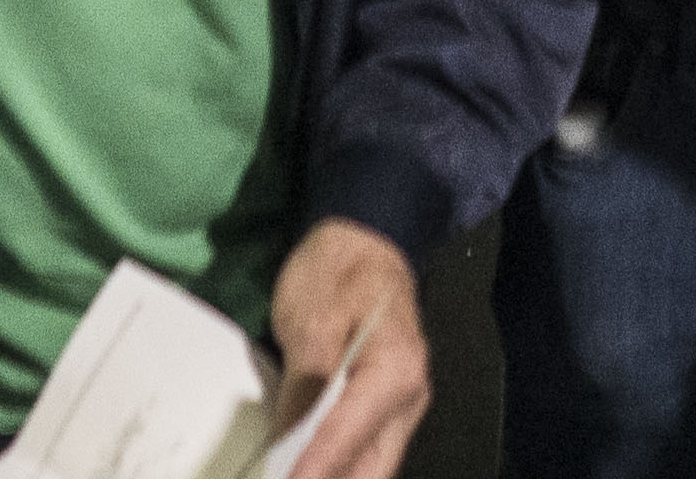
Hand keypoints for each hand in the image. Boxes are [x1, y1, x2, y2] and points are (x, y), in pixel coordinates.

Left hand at [264, 222, 432, 477]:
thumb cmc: (337, 270)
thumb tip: (286, 446)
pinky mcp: (385, 409)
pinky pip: (367, 453)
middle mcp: (409, 399)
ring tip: (291, 477)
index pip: (348, 436)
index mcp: (395, 371)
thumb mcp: (310, 321)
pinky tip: (307, 471)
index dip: (313, 469)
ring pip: (374, 468)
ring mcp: (402, 408)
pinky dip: (339, 468)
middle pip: (374, 470)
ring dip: (336, 478)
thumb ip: (303, 387)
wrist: (365, 239)